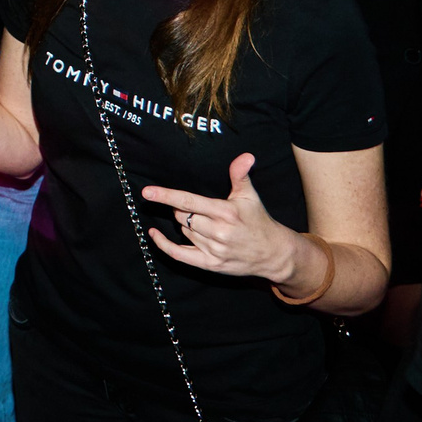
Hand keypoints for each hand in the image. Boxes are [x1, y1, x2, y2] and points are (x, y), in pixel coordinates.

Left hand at [142, 152, 301, 279]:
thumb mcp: (250, 196)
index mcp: (225, 212)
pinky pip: (180, 255)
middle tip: (194, 207)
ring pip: (184, 231)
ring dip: (185, 224)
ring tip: (202, 222)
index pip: (189, 202)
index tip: (148, 192)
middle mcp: (218, 232)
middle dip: (181, 209)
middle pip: (183, 216)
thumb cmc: (259, 221)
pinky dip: (164, 245)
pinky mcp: (211, 265)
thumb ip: (240, 175)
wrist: (273, 253)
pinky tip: (154, 235)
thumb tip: (245, 156)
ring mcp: (214, 250)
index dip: (166, 196)